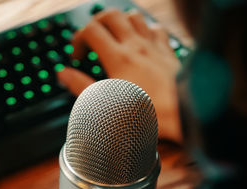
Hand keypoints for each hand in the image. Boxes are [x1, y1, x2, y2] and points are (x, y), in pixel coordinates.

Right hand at [57, 9, 181, 142]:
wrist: (182, 115)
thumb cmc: (147, 113)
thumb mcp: (107, 103)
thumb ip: (82, 86)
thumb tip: (64, 74)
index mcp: (118, 58)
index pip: (91, 30)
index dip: (78, 38)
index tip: (78, 56)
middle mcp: (136, 46)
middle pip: (110, 15)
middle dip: (96, 22)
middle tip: (92, 39)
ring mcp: (154, 46)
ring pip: (134, 16)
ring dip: (119, 22)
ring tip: (114, 36)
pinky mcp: (168, 51)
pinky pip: (156, 28)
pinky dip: (145, 28)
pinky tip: (142, 40)